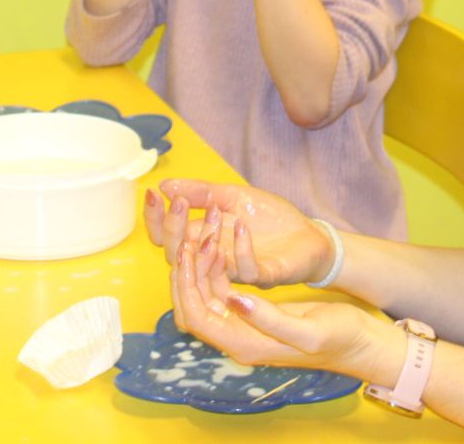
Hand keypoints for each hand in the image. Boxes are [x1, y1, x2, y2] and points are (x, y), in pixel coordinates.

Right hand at [143, 179, 333, 287]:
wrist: (310, 235)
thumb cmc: (270, 218)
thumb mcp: (234, 196)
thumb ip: (202, 193)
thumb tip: (165, 185)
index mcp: (203, 238)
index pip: (167, 235)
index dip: (155, 218)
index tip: (153, 193)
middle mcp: (213, 258)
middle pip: (177, 255)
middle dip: (174, 229)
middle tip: (180, 203)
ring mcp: (237, 271)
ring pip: (206, 268)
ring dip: (205, 240)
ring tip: (211, 212)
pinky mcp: (264, 277)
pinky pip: (246, 271)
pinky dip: (241, 249)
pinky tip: (243, 227)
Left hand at [172, 232, 401, 384]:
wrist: (360, 343)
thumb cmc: (340, 338)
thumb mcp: (308, 331)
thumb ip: (269, 319)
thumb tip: (233, 300)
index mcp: (245, 346)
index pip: (196, 318)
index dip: (186, 285)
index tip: (188, 252)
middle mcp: (237, 339)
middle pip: (193, 307)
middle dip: (185, 274)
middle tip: (189, 238)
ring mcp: (243, 327)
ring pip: (205, 295)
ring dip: (199, 267)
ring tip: (204, 235)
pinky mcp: (252, 315)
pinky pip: (222, 290)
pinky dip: (216, 268)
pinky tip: (221, 245)